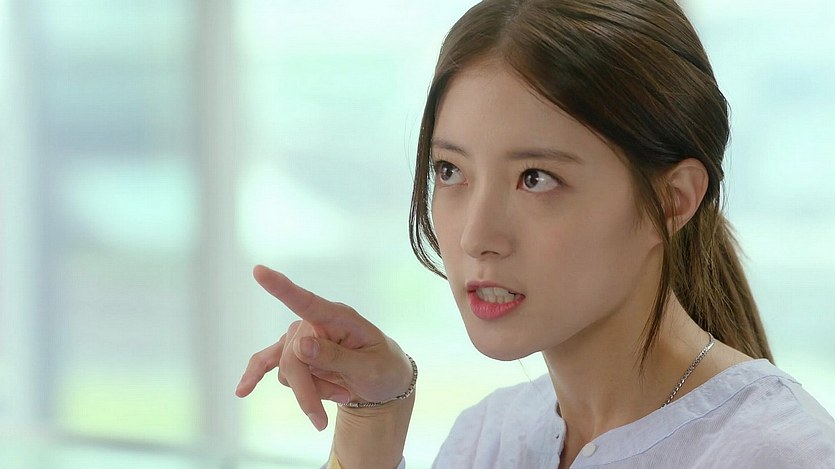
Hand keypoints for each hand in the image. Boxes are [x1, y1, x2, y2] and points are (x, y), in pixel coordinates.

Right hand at [235, 265, 412, 431]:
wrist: (384, 383)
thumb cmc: (383, 370)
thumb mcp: (370, 368)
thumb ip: (336, 357)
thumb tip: (299, 346)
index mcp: (340, 317)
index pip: (308, 302)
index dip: (283, 288)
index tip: (259, 272)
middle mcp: (316, 323)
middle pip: (294, 358)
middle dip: (306, 392)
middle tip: (320, 422)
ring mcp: (302, 337)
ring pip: (286, 370)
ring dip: (311, 392)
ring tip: (342, 393)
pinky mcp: (294, 353)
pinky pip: (268, 364)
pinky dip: (254, 376)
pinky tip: (242, 390)